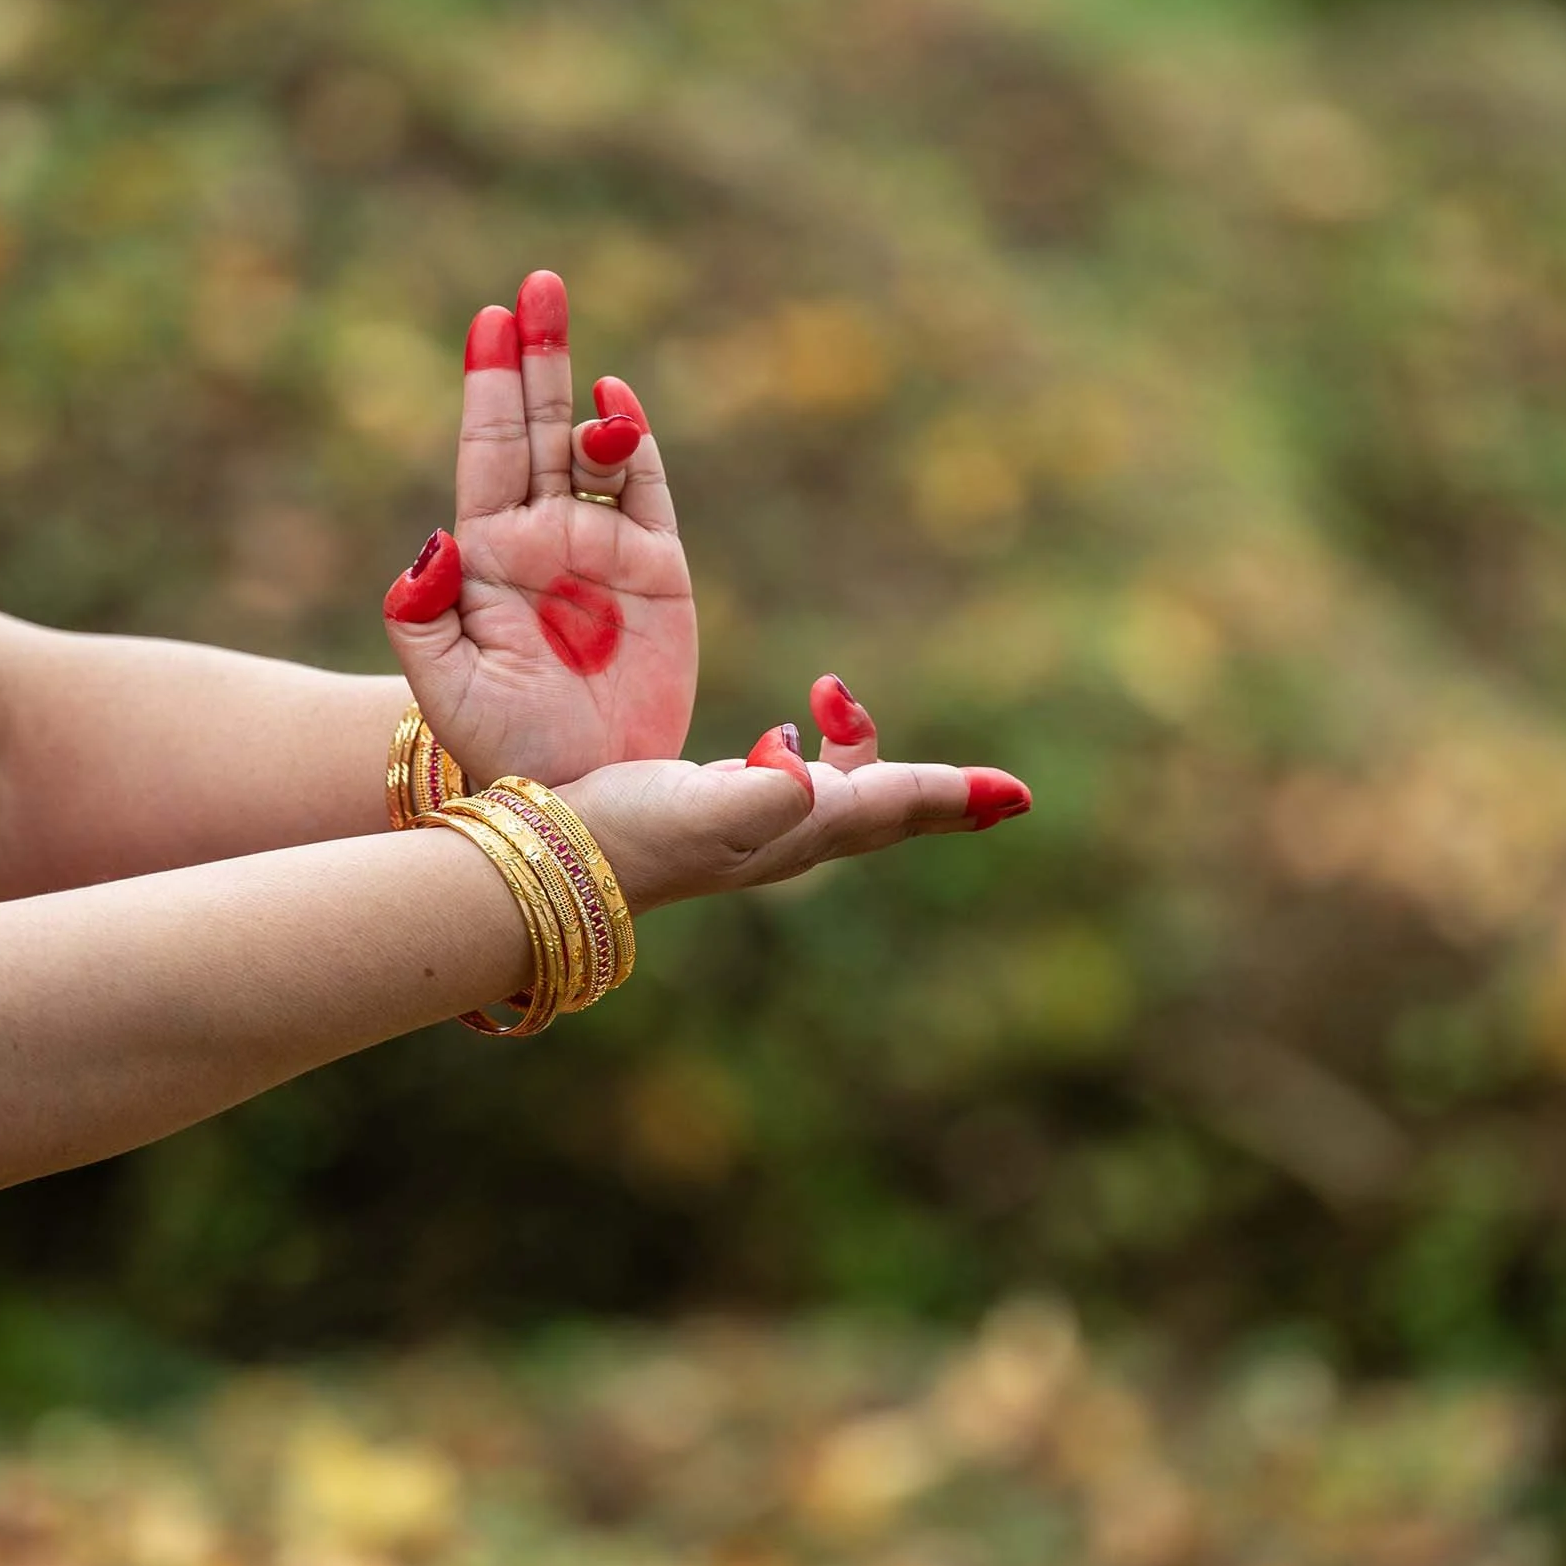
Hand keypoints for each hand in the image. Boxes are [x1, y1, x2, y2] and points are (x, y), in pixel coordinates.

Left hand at [382, 271, 697, 787]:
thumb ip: (422, 618)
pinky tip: (620, 409)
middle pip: (536, 429)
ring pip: (592, 452)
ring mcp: (602, 554)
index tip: (489, 319)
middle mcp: (544, 542)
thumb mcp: (445, 690)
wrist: (582, 799)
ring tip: (581, 358)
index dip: (487, 384)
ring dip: (583, 398)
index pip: (486, 452)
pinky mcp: (661, 576)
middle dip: (535, 358)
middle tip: (537, 285)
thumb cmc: (504, 750)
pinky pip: (648, 497)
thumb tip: (429, 544)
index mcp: (488, 558)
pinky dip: (638, 450)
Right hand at [560, 677, 1031, 915]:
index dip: (956, 796)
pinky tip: (780, 744)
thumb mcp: (692, 806)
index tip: (1019, 796)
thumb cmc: (618, 832)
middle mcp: (785, 837)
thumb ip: (756, 791)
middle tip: (998, 795)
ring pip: (842, 802)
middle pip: (885, 812)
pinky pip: (795, 793)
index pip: (894, 804)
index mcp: (795, 828)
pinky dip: (812, 762)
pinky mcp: (716, 821)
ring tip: (830, 697)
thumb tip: (806, 773)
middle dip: (938, 796)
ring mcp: (752, 833)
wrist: (547, 868)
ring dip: (867, 762)